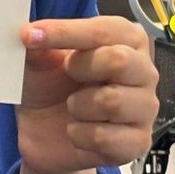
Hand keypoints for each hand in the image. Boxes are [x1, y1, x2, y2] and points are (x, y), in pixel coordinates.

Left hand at [16, 16, 158, 173]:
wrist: (43, 132)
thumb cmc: (50, 87)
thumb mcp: (38, 60)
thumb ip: (38, 44)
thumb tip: (30, 34)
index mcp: (126, 40)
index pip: (103, 30)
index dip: (64, 32)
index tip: (29, 35)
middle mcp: (142, 71)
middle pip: (118, 61)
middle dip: (79, 68)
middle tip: (66, 75)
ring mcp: (144, 108)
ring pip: (111, 101)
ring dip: (77, 105)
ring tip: (73, 107)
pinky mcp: (137, 142)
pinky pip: (104, 136)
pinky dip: (79, 135)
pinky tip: (78, 130)